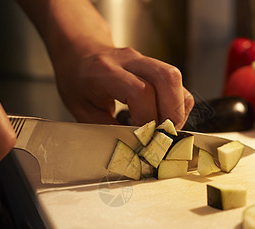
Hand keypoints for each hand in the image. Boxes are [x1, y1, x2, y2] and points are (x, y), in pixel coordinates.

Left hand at [53, 46, 193, 128]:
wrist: (79, 51)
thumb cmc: (77, 80)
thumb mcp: (82, 110)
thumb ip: (107, 129)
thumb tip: (134, 150)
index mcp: (104, 71)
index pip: (140, 92)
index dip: (147, 118)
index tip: (143, 138)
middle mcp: (128, 61)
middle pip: (167, 78)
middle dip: (172, 113)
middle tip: (162, 135)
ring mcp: (144, 60)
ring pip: (175, 78)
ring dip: (177, 109)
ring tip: (163, 128)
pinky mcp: (154, 66)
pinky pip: (176, 83)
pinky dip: (177, 104)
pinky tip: (163, 117)